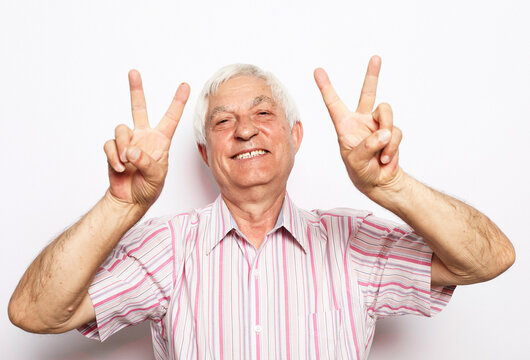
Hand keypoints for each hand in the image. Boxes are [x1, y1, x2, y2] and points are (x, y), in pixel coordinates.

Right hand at [103, 70, 189, 207]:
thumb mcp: (156, 176)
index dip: (178, 102)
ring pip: (121, 129)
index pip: (171, 118)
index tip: (185, 85)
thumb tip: (130, 150)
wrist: (130, 200)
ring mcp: (128, 141)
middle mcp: (144, 136)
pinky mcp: (113, 149)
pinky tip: (120, 168)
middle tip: (134, 72)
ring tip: (127, 162)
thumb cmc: (149, 188)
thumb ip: (146, 162)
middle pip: (139, 108)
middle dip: (136, 90)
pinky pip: (109, 144)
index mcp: (161, 140)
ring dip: (122, 146)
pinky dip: (113, 157)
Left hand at [314, 55, 402, 197]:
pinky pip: (395, 132)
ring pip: (386, 113)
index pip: (333, 103)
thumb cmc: (360, 171)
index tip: (318, 71)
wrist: (379, 181)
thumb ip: (367, 146)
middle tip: (375, 58)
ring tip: (381, 153)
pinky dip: (392, 146)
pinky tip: (386, 158)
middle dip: (372, 75)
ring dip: (386, 134)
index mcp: (345, 125)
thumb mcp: (356, 162)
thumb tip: (383, 132)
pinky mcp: (391, 131)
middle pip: (368, 93)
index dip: (326, 87)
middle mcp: (361, 121)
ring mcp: (377, 125)